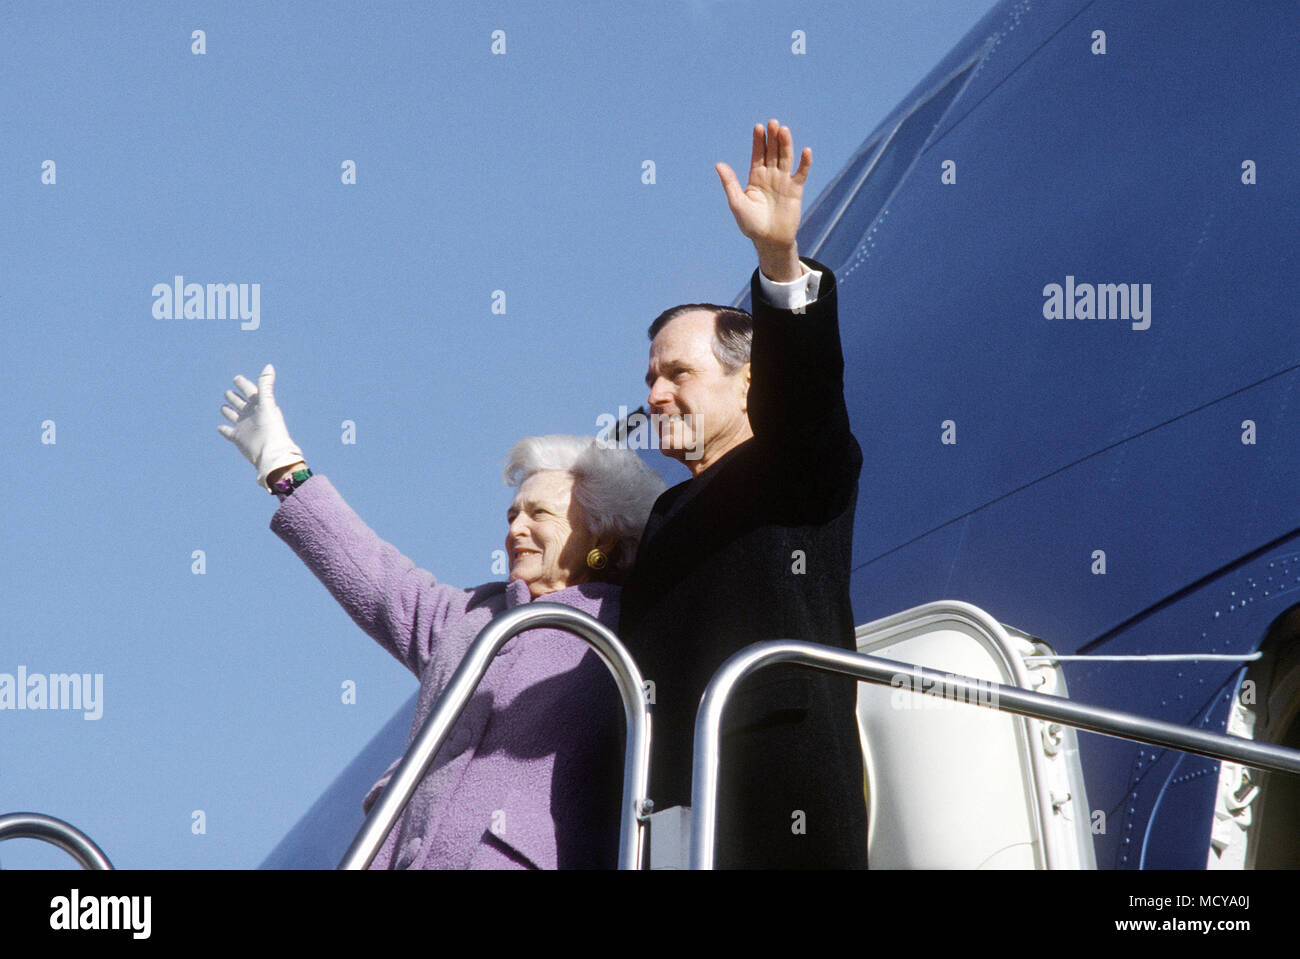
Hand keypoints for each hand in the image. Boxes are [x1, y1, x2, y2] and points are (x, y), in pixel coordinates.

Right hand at [218, 364, 304, 490]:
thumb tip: (269, 366)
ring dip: (228, 411)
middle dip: (234, 397)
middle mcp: (251, 415)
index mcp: (259, 405)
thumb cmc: (271, 427)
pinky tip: (220, 427)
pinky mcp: (238, 438)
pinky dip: (223, 429)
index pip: (250, 391)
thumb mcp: (267, 403)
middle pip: (240, 403)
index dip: (243, 385)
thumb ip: (266, 385)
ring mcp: (244, 426)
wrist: (270, 452)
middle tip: (229, 392)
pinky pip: (228, 432)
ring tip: (224, 406)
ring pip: (233, 416)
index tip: (237, 378)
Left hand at [715, 119, 810, 280]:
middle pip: (772, 152)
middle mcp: (770, 176)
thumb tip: (719, 164)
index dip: (758, 141)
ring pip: (786, 158)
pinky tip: (806, 151)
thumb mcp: (737, 203)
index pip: (758, 154)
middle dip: (772, 138)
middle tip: (772, 123)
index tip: (758, 127)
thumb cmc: (750, 224)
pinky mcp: (796, 190)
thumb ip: (730, 183)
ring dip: (786, 144)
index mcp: (755, 177)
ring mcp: (783, 181)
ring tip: (784, 130)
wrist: (769, 241)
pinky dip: (805, 163)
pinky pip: (801, 173)